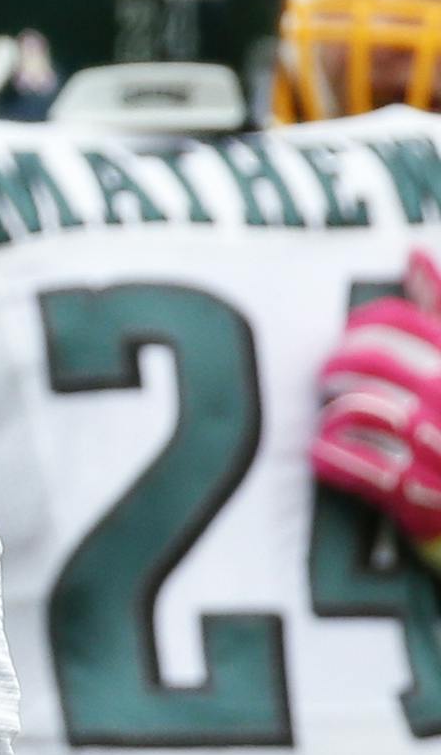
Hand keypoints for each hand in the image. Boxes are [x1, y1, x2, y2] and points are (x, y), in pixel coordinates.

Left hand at [311, 250, 440, 568]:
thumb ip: (440, 309)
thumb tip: (414, 253)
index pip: (399, 322)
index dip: (361, 325)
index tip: (351, 335)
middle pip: (371, 361)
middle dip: (338, 364)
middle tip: (328, 375)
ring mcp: (440, 452)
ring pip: (358, 410)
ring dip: (332, 413)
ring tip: (332, 416)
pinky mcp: (421, 501)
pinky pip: (354, 465)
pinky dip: (329, 456)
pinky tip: (325, 453)